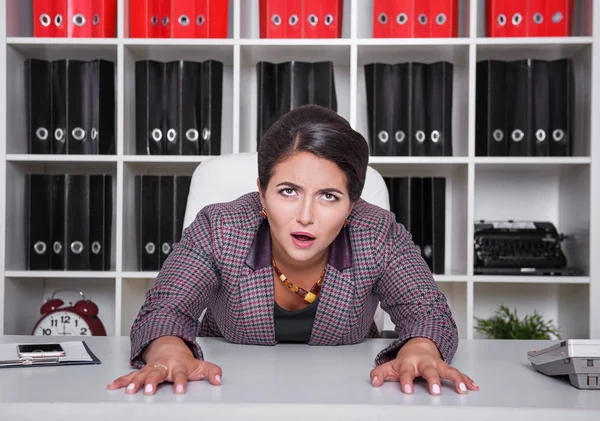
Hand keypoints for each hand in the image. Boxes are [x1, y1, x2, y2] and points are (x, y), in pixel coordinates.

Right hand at [107, 354, 222, 394]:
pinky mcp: (141, 371)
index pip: (180, 374)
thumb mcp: (200, 365)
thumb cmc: (183, 360)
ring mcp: (151, 368)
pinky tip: (113, 386)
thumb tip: (219, 379)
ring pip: (141, 374)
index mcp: (177, 366)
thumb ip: (211, 371)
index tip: (180, 390)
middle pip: (157, 374)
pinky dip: (121, 381)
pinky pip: (130, 375)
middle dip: (152, 382)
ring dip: (135, 382)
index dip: (180, 382)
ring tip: (130, 390)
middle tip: (150, 390)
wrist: (169, 348)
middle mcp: (163, 366)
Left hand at [370, 337, 477, 394]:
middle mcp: (425, 363)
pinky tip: (473, 386)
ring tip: (462, 389)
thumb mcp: (391, 365)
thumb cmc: (407, 359)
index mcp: (410, 363)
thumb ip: (380, 373)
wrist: (420, 345)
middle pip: (429, 371)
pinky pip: (458, 373)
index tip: (407, 390)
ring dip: (456, 379)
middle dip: (433, 380)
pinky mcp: (447, 368)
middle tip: (435, 390)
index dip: (406, 381)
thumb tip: (374, 382)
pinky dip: (466, 379)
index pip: (406, 372)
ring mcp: (437, 365)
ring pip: (448, 370)